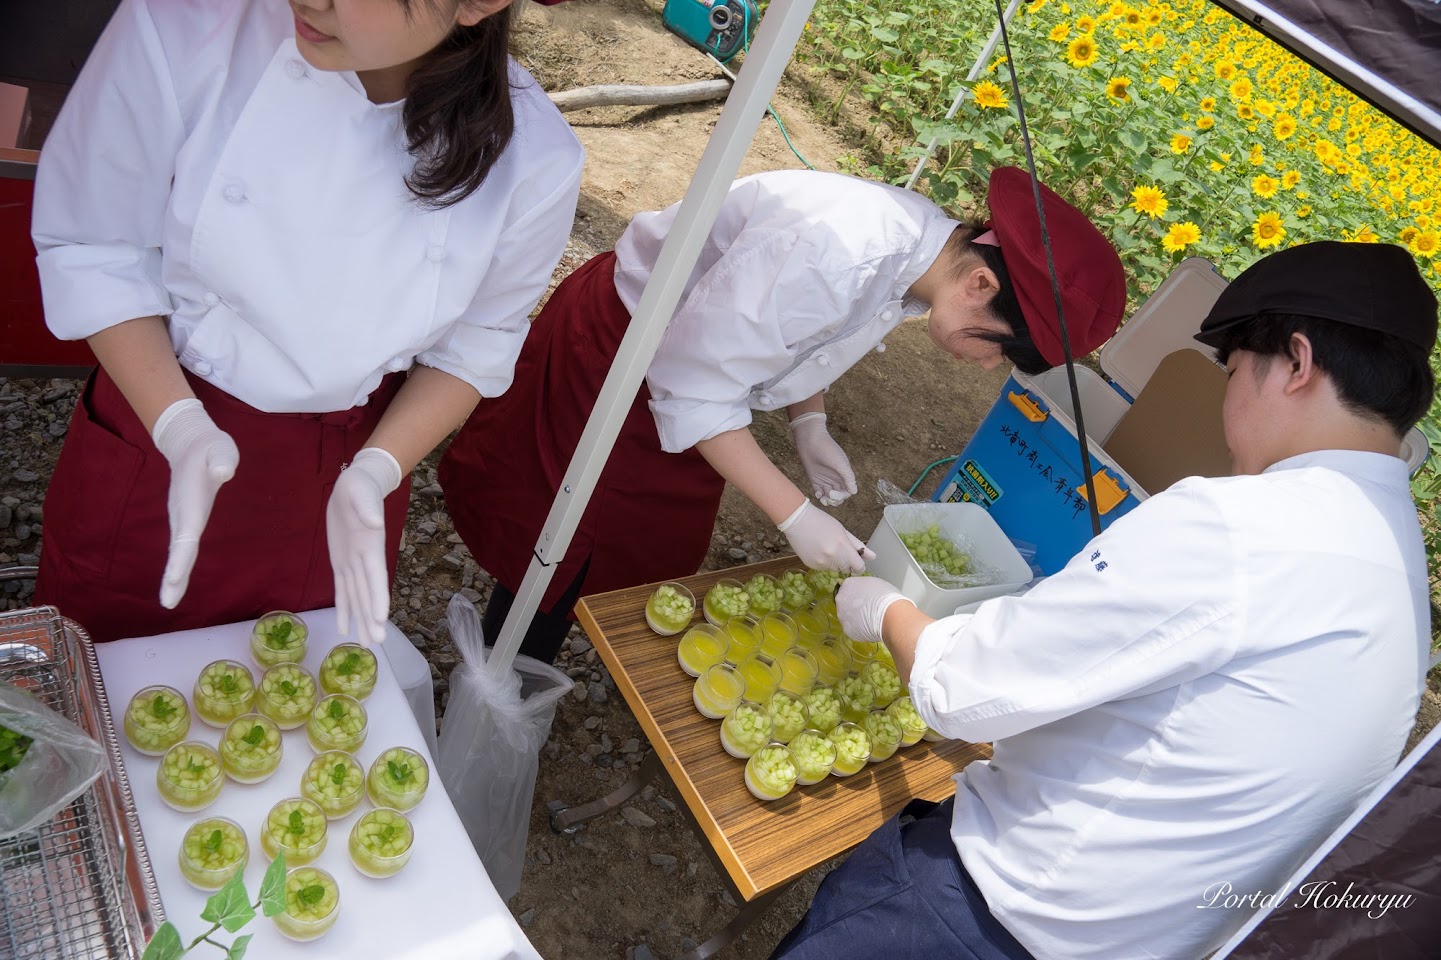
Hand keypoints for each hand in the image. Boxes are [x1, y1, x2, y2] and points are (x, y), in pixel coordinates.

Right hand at [150, 399, 239, 608]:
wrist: (191, 444)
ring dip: (174, 575)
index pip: (186, 534)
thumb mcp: (220, 449)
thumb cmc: (211, 448)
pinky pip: (182, 546)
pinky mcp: (186, 519)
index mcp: (191, 503)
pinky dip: (179, 564)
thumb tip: (223, 472)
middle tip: (168, 602)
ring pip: (178, 551)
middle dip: (173, 576)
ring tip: (169, 601)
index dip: (180, 556)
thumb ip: (222, 460)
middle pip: (178, 550)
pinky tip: (177, 581)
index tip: (174, 577)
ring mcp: (182, 518)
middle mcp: (183, 514)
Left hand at [327, 448, 402, 646]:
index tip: (381, 619)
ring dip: (362, 619)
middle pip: (368, 593)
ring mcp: (352, 563)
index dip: (378, 597)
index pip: (375, 576)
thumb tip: (374, 522)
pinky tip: (345, 627)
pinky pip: (342, 589)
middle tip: (378, 643)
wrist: (355, 485)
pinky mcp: (340, 562)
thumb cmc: (360, 487)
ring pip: (357, 597)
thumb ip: (368, 508)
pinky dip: (345, 608)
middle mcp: (363, 560)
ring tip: (369, 643)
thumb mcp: (361, 492)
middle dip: (373, 618)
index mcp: (370, 546)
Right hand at [776, 500, 875, 573]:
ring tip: (826, 547)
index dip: (859, 565)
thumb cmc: (822, 522)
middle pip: (846, 570)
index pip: (859, 568)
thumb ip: (858, 545)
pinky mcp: (811, 566)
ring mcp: (820, 563)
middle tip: (838, 549)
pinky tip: (817, 550)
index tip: (856, 560)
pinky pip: (823, 568)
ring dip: (834, 562)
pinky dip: (823, 562)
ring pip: (834, 569)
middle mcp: (832, 558)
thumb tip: (873, 557)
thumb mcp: (843, 531)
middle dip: (846, 562)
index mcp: (842, 547)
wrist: (797, 520)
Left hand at [790, 412, 856, 506]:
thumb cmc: (828, 450)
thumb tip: (854, 491)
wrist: (811, 441)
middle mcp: (835, 478)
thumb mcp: (840, 464)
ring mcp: (825, 479)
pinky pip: (819, 492)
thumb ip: (848, 478)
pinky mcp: (815, 479)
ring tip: (823, 498)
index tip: (835, 492)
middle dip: (836, 499)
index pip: (847, 491)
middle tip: (829, 497)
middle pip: (839, 495)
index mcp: (844, 474)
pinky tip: (818, 493)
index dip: (843, 495)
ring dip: (828, 500)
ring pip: (829, 495)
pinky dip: (819, 496)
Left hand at [837, 575, 910, 644]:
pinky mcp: (847, 630)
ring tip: (870, 620)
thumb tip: (865, 593)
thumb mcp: (875, 583)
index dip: (858, 594)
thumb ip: (864, 587)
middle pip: (845, 603)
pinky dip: (860, 629)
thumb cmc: (886, 597)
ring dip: (856, 618)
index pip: (848, 588)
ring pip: (848, 617)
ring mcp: (842, 616)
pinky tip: (870, 628)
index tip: (865, 598)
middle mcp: (841, 599)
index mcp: (848, 585)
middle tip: (867, 609)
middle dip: (854, 606)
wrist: (890, 615)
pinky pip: (853, 629)